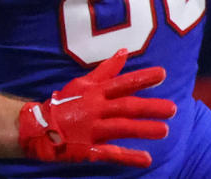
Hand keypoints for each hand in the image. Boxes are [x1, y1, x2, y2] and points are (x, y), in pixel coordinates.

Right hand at [17, 49, 175, 167]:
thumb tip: (123, 51)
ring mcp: (92, 129)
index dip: (142, 78)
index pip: (122, 83)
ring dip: (143, 129)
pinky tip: (147, 159)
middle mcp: (95, 109)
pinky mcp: (88, 149)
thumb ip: (106, 69)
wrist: (38, 127)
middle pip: (126, 107)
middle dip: (150, 107)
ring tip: (165, 130)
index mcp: (95, 92)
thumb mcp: (83, 83)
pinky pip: (111, 153)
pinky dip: (128, 156)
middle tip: (173, 108)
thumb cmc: (64, 103)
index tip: (162, 74)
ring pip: (121, 129)